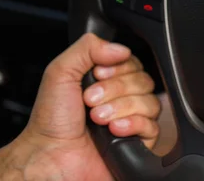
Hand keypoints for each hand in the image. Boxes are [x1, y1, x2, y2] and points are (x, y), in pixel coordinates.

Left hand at [0, 33, 160, 180]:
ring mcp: (132, 120)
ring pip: (151, 102)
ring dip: (122, 108)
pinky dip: (133, 125)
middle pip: (144, 80)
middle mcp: (121, 98)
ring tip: (99, 119)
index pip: (133, 62)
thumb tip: (121, 48)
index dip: (118, 68)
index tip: (98, 75)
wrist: (50, 156)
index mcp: (107, 80)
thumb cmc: (52, 121)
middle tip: (91, 100)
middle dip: (116, 90)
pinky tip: (115, 130)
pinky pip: (153, 126)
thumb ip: (87, 48)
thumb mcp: (60, 72)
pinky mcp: (139, 142)